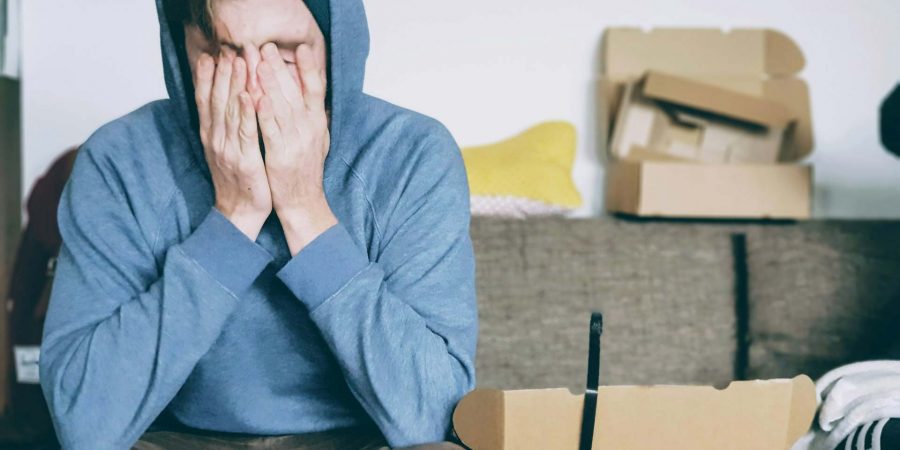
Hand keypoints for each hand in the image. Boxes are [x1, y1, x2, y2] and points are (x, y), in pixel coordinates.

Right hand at [195, 50, 271, 240]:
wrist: (239, 213)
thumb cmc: (237, 180)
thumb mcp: (224, 149)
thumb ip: (223, 126)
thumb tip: (224, 101)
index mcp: (210, 135)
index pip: (206, 100)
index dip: (207, 76)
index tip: (211, 54)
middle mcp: (215, 139)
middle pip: (217, 99)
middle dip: (223, 72)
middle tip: (228, 49)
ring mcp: (228, 149)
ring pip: (230, 111)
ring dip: (234, 84)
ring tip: (239, 62)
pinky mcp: (244, 160)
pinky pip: (245, 132)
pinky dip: (246, 113)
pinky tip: (248, 95)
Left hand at [257, 42, 336, 254]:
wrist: (303, 203)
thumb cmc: (305, 171)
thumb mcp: (317, 140)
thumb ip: (314, 117)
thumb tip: (315, 95)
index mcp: (317, 123)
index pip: (316, 90)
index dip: (309, 68)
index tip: (302, 48)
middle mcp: (310, 129)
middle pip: (295, 93)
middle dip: (280, 68)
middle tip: (266, 47)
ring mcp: (296, 142)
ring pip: (282, 108)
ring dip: (270, 84)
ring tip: (258, 63)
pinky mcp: (281, 156)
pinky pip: (271, 131)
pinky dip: (264, 114)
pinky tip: (256, 97)